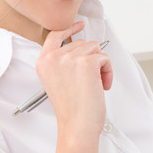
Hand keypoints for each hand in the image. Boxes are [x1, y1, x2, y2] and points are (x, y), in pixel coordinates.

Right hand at [36, 22, 112, 137]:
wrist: (77, 126)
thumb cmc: (71, 109)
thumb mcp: (57, 80)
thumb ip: (62, 62)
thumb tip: (80, 46)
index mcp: (44, 62)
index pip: (54, 35)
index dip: (69, 29)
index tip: (79, 26)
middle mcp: (54, 57)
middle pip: (81, 42)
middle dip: (91, 58)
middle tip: (90, 79)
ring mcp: (70, 58)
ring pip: (94, 48)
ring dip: (100, 65)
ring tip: (96, 83)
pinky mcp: (87, 62)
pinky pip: (105, 57)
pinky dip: (108, 71)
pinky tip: (103, 85)